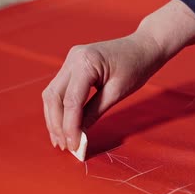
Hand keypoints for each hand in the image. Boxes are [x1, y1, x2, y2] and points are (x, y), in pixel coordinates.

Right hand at [42, 32, 165, 150]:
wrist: (142, 47)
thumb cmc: (136, 67)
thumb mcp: (117, 92)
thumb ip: (95, 112)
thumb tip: (79, 134)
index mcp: (86, 62)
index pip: (71, 101)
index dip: (70, 126)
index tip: (74, 146)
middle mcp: (73, 59)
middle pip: (54, 97)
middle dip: (57, 124)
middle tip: (65, 146)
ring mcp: (70, 60)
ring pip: (52, 94)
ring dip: (54, 118)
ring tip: (61, 140)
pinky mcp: (71, 66)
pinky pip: (58, 89)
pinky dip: (59, 108)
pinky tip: (63, 125)